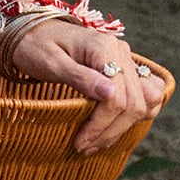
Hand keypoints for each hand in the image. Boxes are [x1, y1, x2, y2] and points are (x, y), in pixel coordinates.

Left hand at [7, 17, 165, 155]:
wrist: (32, 31)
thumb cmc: (35, 46)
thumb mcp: (50, 63)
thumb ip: (79, 77)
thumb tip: (110, 95)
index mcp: (104, 48)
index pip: (116, 96)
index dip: (101, 124)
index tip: (80, 143)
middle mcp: (121, 52)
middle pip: (134, 103)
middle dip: (110, 131)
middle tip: (84, 147)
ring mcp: (126, 59)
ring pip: (146, 100)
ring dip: (124, 126)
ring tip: (98, 141)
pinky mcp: (124, 68)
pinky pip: (146, 93)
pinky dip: (136, 114)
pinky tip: (114, 126)